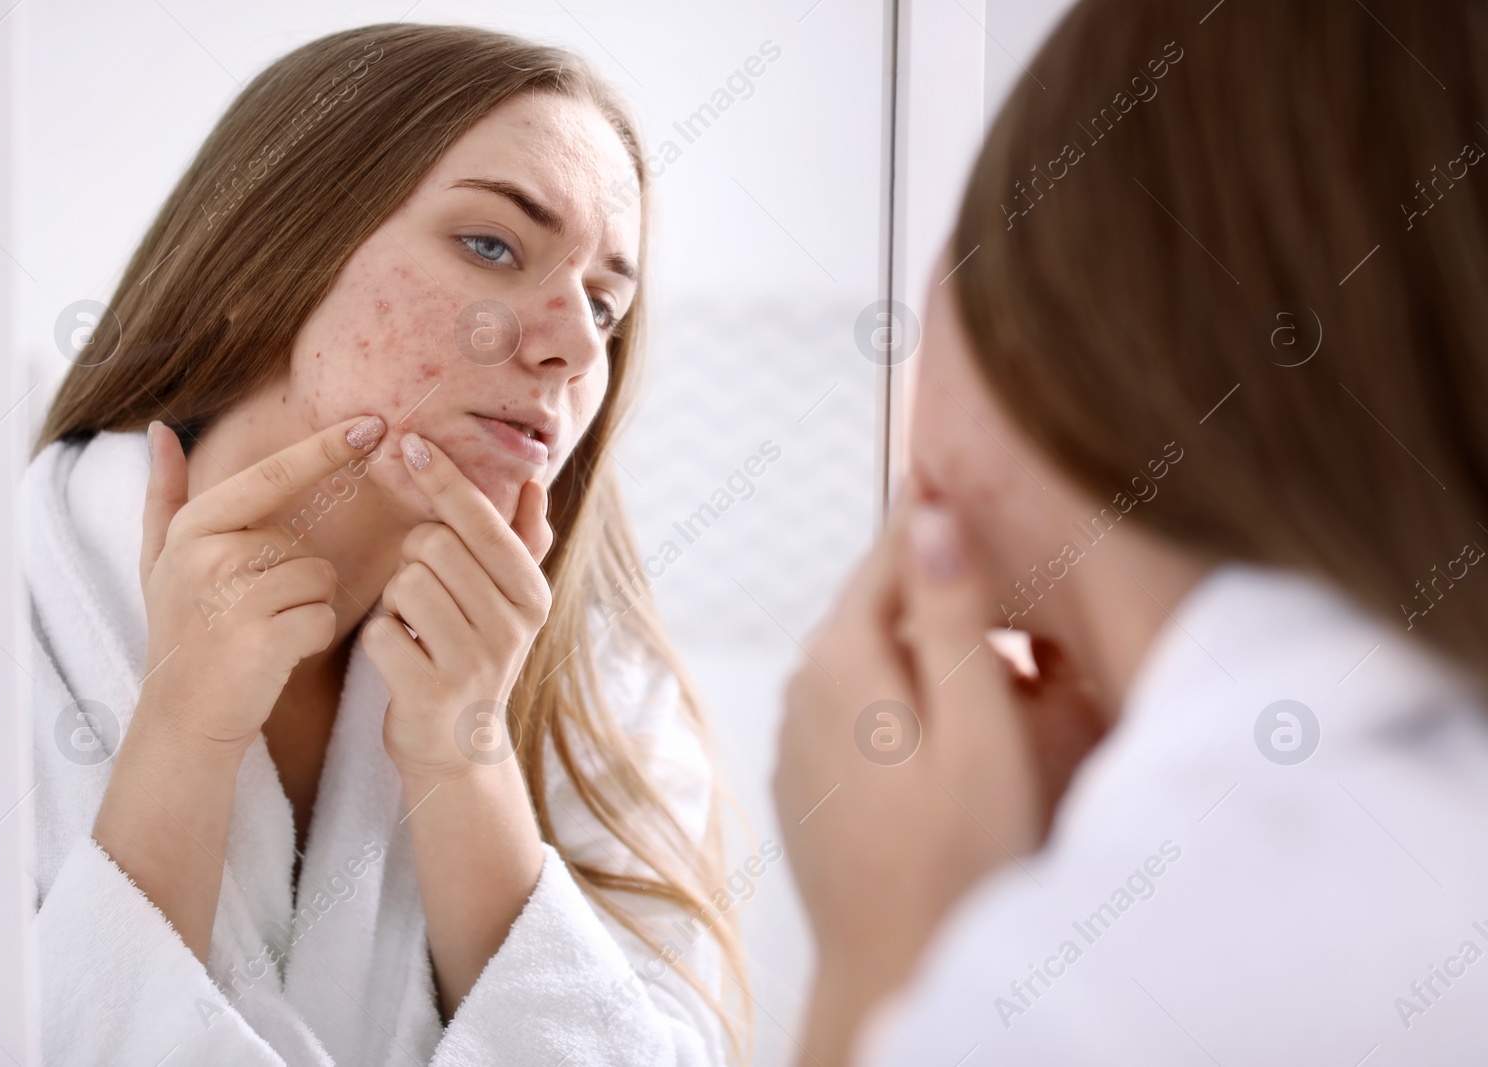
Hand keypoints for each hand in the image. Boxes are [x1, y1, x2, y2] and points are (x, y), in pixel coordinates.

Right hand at [138, 414, 383, 754]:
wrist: (181, 719)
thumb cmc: (182, 634)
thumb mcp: (159, 561)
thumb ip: (162, 495)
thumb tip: (160, 428)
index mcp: (193, 527)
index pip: (273, 474)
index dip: (326, 448)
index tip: (374, 423)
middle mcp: (208, 555)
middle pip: (304, 543)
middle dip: (296, 579)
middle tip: (251, 615)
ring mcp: (232, 597)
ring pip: (320, 580)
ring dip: (305, 609)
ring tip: (262, 634)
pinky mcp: (262, 638)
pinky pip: (323, 617)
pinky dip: (310, 639)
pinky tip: (274, 656)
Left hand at [361, 433, 553, 783]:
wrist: (459, 748)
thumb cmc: (473, 653)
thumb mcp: (508, 600)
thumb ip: (520, 539)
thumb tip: (533, 479)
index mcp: (531, 592)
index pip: (481, 519)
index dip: (443, 478)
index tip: (410, 443)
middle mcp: (512, 624)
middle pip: (433, 544)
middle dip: (414, 559)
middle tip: (425, 591)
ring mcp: (475, 660)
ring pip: (404, 584)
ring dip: (396, 604)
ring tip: (417, 630)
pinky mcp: (433, 692)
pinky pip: (381, 631)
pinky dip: (379, 641)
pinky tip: (401, 660)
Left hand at [774, 476, 1105, 1062]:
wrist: (892, 974)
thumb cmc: (955, 865)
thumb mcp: (977, 734)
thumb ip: (952, 622)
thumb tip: (931, 516)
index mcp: (840, 659)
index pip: (893, 550)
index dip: (942, 509)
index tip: (976, 459)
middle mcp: (803, 684)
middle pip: (882, 599)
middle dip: (947, 580)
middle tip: (1015, 556)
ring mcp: (799, 732)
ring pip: (875, 651)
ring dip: (932, 639)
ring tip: (1005, 636)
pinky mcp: (811, 773)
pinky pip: (865, 701)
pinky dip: (910, 689)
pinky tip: (961, 712)